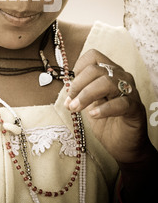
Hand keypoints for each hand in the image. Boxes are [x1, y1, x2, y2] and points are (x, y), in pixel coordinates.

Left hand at [64, 49, 151, 163]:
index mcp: (110, 72)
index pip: (94, 56)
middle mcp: (121, 77)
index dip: (79, 67)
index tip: (71, 85)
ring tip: (76, 108)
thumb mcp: (89, 103)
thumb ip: (81, 92)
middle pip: (96, 69)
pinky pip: (120, 103)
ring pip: (107, 82)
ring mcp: (130, 92)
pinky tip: (93, 114)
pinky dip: (104, 108)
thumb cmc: (106, 122)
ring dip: (86, 95)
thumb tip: (67, 87)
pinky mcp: (135, 109)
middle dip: (78, 85)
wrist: (124, 146)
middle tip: (69, 102)